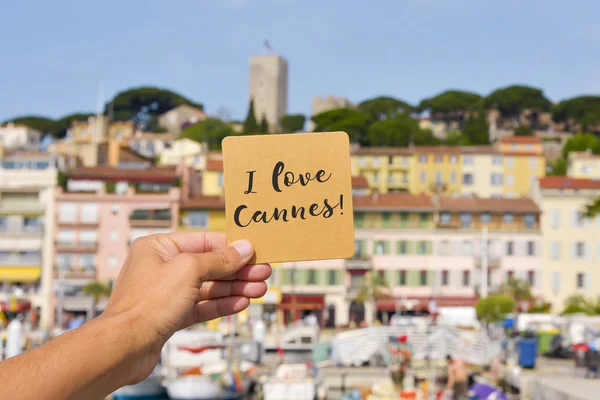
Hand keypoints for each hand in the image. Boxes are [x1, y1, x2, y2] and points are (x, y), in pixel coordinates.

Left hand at [103, 232, 270, 384]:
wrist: (124, 347)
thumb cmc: (147, 303)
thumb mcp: (189, 271)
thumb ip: (219, 259)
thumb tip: (243, 248)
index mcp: (158, 247)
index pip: (203, 241)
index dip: (230, 246)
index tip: (254, 250)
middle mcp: (161, 267)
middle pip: (209, 265)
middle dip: (238, 270)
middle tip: (263, 272)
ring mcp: (166, 293)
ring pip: (208, 287)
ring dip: (235, 288)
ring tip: (259, 289)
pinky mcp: (171, 315)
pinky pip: (202, 306)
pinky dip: (222, 304)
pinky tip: (241, 303)